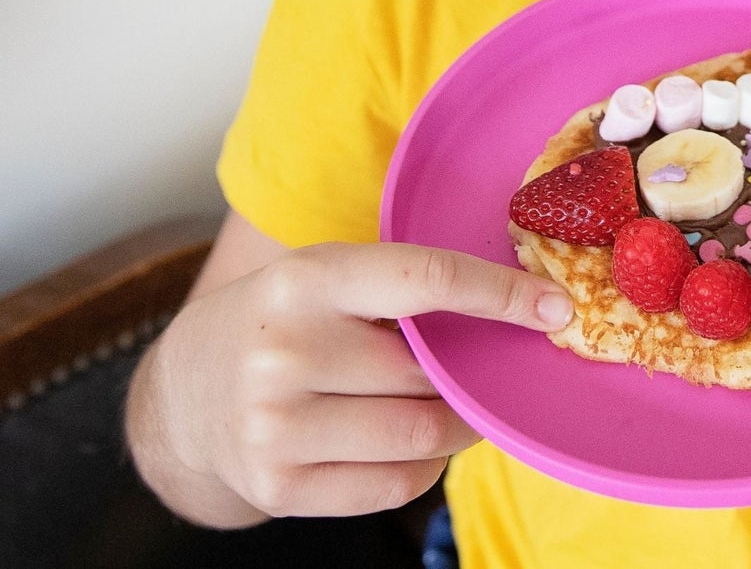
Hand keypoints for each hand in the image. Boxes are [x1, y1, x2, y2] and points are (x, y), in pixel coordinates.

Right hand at [146, 241, 572, 518]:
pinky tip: (414, 438)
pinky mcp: (279, 489)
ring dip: (460, 422)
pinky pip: (396, 484)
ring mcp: (276, 428)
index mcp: (306, 280)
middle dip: (472, 371)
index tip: (555, 306)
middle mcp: (286, 352)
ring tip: (457, 403)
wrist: (180, 395)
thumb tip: (521, 304)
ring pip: (421, 432)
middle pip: (429, 371)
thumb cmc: (279, 319)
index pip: (425, 280)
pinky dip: (427, 463)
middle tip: (488, 365)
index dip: (500, 294)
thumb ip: (399, 286)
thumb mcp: (323, 275)